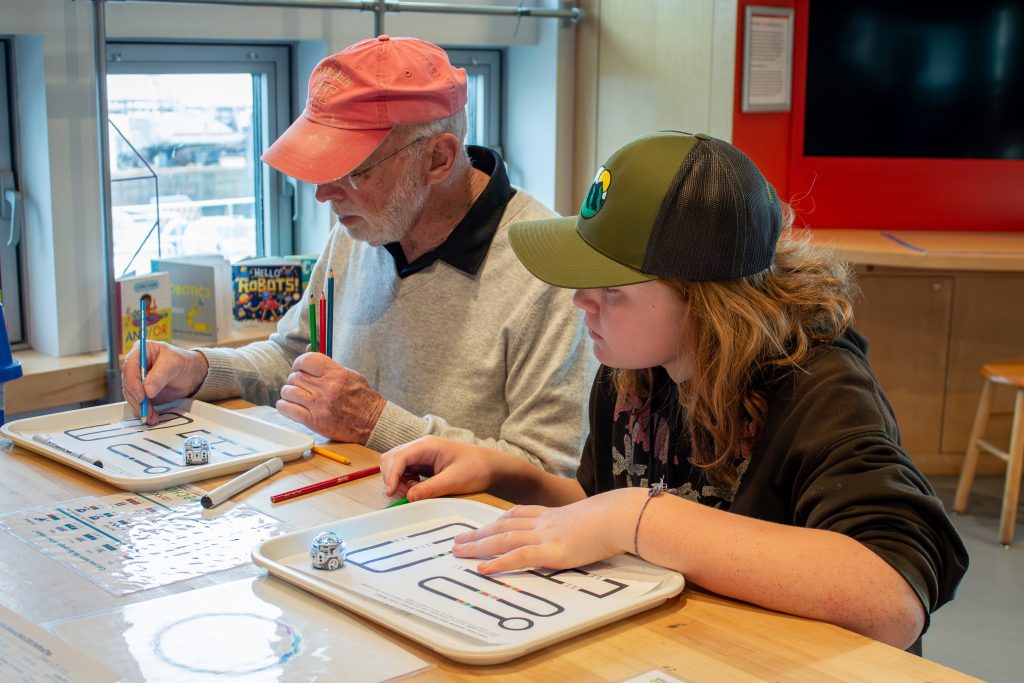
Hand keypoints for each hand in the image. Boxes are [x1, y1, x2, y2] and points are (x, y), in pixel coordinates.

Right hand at [122, 341, 208, 424]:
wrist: (192, 373)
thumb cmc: (183, 362)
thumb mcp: (174, 364)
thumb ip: (160, 376)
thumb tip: (147, 390)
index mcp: (141, 351)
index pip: (130, 366)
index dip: (133, 382)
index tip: (142, 395)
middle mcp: (136, 365)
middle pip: (128, 383)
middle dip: (137, 398)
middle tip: (146, 409)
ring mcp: (137, 379)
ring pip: (131, 395)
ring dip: (140, 407)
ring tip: (151, 416)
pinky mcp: (141, 391)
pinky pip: (137, 402)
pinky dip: (143, 411)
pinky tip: (151, 416)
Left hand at [277, 353, 386, 443]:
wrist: (372, 422)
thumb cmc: (362, 398)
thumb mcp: (350, 374)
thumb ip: (328, 364)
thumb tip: (308, 349)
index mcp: (336, 374)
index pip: (306, 360)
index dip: (299, 363)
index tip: (300, 368)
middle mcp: (326, 388)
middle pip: (296, 376)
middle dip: (296, 379)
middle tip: (301, 384)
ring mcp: (318, 405)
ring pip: (288, 391)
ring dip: (289, 392)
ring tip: (296, 395)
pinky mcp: (313, 421)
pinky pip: (287, 409)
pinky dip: (284, 405)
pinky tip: (289, 405)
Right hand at [380, 436, 498, 500]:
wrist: (491, 466)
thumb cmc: (476, 469)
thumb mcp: (454, 481)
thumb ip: (430, 489)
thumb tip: (408, 498)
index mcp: (428, 445)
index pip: (399, 456)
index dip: (391, 474)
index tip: (392, 493)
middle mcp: (421, 447)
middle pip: (392, 458)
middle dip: (392, 477)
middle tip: (405, 495)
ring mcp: (421, 454)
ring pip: (396, 464)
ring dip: (398, 480)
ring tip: (412, 492)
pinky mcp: (424, 463)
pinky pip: (405, 470)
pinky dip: (404, 481)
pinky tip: (416, 489)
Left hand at [451, 488, 641, 573]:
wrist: (618, 516)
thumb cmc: (611, 518)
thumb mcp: (589, 519)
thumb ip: (577, 527)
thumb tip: (580, 536)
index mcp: (552, 515)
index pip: (517, 514)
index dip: (497, 521)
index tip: (483, 525)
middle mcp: (542, 523)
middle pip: (502, 525)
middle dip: (479, 533)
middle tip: (458, 540)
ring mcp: (544, 536)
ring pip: (503, 539)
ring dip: (478, 546)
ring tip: (459, 552)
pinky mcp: (550, 551)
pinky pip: (518, 557)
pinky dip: (498, 563)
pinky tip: (483, 568)